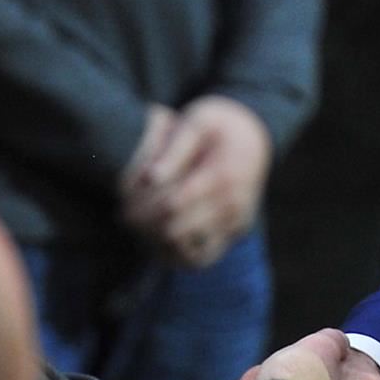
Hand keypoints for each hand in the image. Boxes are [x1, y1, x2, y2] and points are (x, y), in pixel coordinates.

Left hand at [121, 95, 272, 268]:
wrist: (257, 136)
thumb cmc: (220, 124)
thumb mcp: (199, 121)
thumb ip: (175, 148)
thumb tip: (150, 178)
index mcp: (222, 175)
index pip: (172, 204)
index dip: (142, 206)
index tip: (122, 200)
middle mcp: (232, 204)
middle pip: (174, 231)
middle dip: (143, 225)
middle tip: (124, 214)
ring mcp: (236, 222)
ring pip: (186, 251)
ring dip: (156, 242)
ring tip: (139, 226)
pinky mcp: (235, 233)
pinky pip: (202, 258)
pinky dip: (175, 254)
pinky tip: (157, 238)